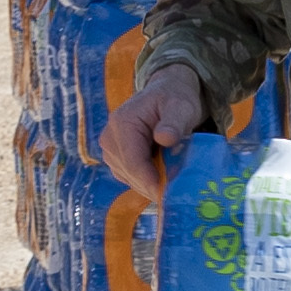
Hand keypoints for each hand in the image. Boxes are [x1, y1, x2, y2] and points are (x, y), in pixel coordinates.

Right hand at [101, 62, 210, 199]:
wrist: (165, 94)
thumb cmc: (174, 99)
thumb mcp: (180, 107)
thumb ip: (173, 122)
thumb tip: (164, 137)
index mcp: (122, 124)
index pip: (133, 162)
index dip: (150, 181)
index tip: (168, 196)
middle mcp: (110, 139)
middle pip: (131, 174)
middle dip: (154, 184)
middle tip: (180, 191)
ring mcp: (111, 151)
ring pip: (130, 179)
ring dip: (152, 183)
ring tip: (175, 178)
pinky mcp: (116, 160)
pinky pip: (131, 178)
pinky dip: (148, 181)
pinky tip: (164, 174)